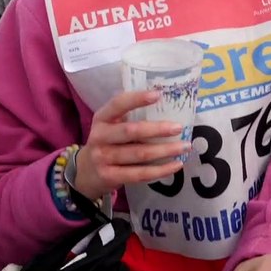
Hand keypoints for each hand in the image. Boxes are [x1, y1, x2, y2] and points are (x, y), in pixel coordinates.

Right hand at [73, 90, 187, 197]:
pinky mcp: (110, 176)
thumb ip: (130, 117)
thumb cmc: (107, 142)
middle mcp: (100, 136)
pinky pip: (140, 174)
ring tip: (185, 146)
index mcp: (102, 118)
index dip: (137, 99)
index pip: (117, 104)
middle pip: (131, 131)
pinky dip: (160, 170)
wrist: (85, 172)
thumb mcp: (110, 126)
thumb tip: (169, 106)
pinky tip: (176, 165)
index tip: (158, 95)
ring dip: (165, 150)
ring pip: (140, 154)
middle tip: (179, 127)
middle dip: (157, 129)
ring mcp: (103, 158)